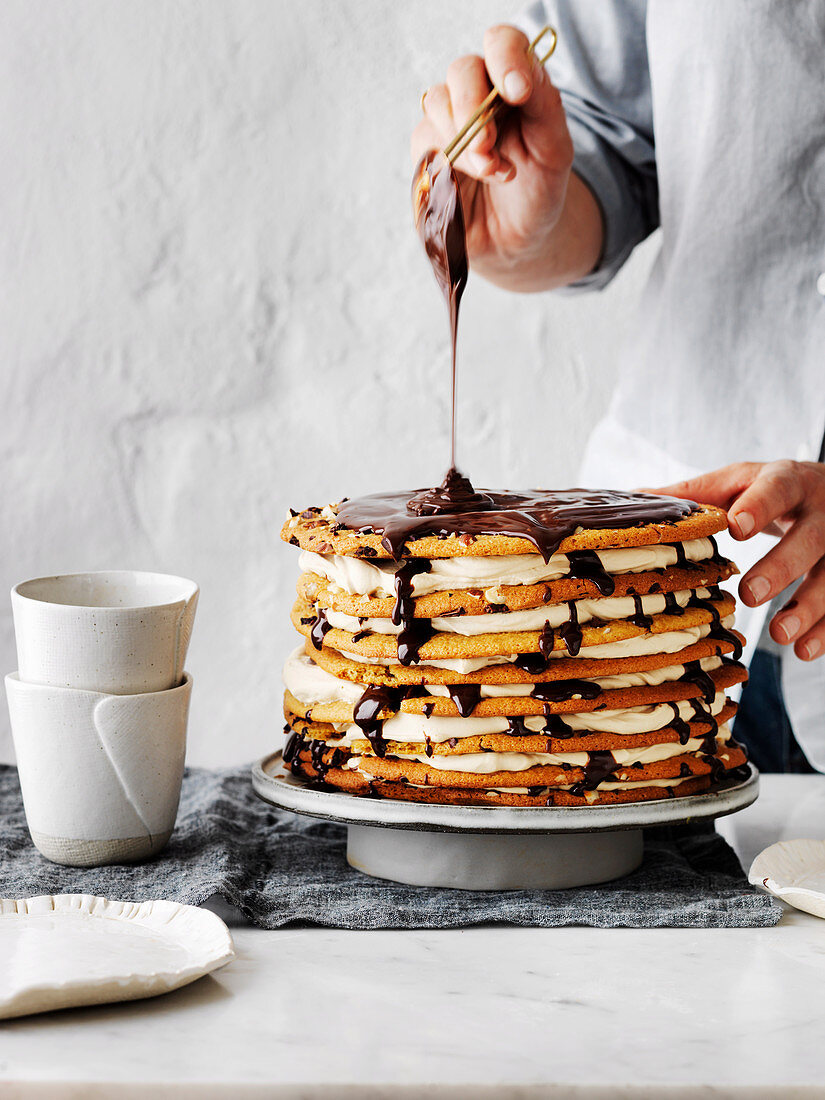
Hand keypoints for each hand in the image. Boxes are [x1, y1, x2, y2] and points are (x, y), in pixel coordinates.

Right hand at [410, 25, 601, 290]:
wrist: (519, 236)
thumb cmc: (539, 186)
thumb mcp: (556, 147)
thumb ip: (545, 104)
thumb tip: (519, 78)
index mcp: (512, 80)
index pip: (501, 44)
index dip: (506, 58)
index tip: (518, 91)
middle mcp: (478, 92)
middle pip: (461, 70)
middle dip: (474, 107)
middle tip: (491, 147)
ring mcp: (449, 121)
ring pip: (438, 103)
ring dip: (464, 141)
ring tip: (492, 172)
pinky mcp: (428, 151)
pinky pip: (425, 141)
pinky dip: (449, 162)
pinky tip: (473, 181)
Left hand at [659, 461, 824, 659]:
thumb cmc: (771, 489)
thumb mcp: (737, 482)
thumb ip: (693, 493)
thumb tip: (632, 499)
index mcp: (787, 481)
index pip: (776, 489)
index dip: (758, 507)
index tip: (736, 527)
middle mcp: (822, 510)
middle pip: (810, 538)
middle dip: (781, 567)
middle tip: (748, 594)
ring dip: (809, 607)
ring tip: (779, 634)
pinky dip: (824, 630)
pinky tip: (802, 650)